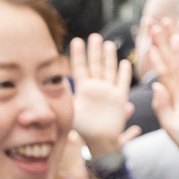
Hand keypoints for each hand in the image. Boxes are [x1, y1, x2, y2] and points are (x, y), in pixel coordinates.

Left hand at [69, 35, 133, 160]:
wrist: (99, 141)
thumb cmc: (83, 128)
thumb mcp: (70, 110)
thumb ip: (65, 96)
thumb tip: (54, 81)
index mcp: (83, 88)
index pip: (80, 67)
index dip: (78, 55)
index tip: (76, 40)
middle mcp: (96, 87)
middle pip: (95, 65)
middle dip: (95, 51)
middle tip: (94, 36)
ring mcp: (108, 91)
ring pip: (109, 70)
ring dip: (109, 58)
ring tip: (108, 43)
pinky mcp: (119, 99)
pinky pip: (122, 83)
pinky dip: (124, 74)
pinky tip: (124, 62)